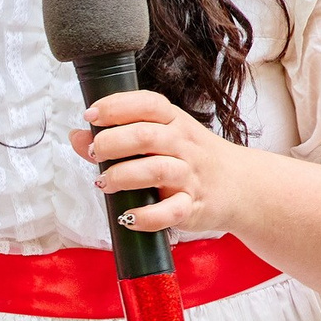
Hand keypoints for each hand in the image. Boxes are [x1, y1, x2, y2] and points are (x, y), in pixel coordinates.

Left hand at [71, 91, 247, 234]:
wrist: (243, 186)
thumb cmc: (193, 159)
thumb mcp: (163, 138)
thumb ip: (120, 136)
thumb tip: (77, 136)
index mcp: (175, 122)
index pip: (148, 104)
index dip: (116, 107)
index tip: (90, 115)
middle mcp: (184, 145)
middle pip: (146, 136)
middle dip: (112, 143)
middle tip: (94, 153)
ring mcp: (190, 176)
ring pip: (155, 171)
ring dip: (122, 176)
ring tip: (104, 183)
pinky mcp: (193, 207)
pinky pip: (169, 212)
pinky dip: (145, 216)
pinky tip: (127, 216)